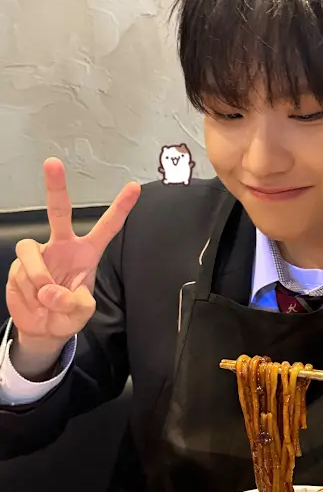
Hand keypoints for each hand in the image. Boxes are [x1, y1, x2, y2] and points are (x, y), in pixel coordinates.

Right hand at [6, 158, 139, 375]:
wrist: (43, 328)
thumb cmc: (67, 314)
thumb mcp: (82, 313)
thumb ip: (75, 304)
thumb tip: (53, 292)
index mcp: (87, 253)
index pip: (107, 227)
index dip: (121, 207)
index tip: (134, 187)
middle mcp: (63, 247)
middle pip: (59, 211)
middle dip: (56, 187)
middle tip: (52, 163)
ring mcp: (39, 254)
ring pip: (31, 250)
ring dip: (38, 276)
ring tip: (45, 296)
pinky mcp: (19, 266)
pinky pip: (20, 272)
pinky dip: (28, 290)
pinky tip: (34, 299)